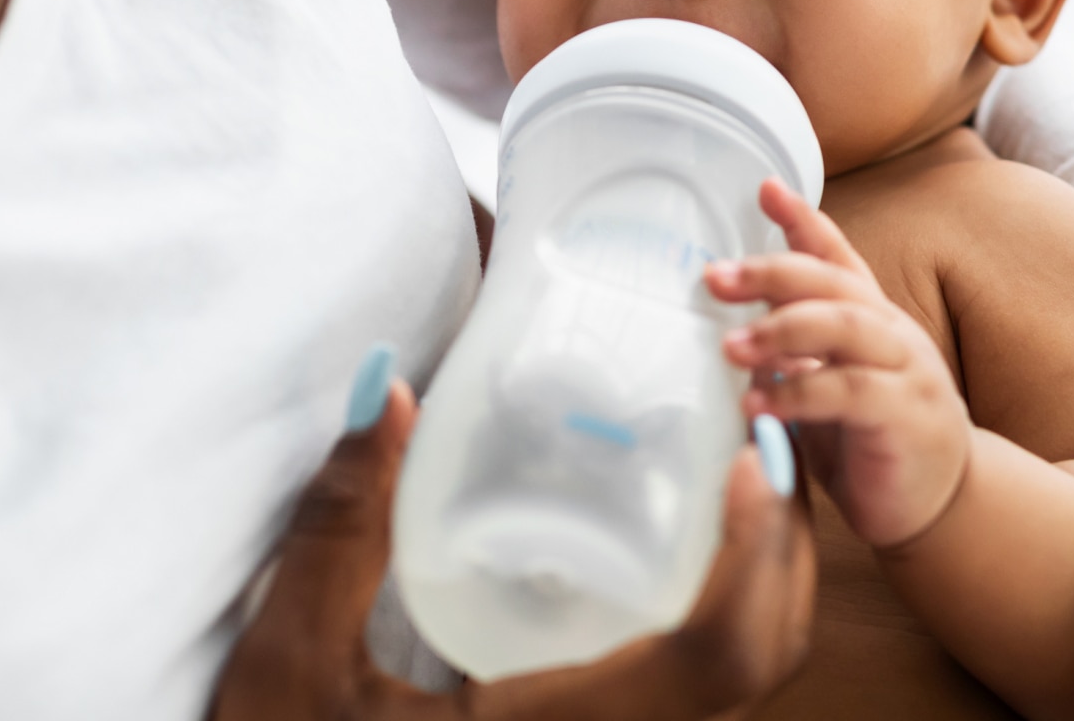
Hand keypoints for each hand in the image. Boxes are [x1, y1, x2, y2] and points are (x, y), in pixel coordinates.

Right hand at [212, 352, 816, 720]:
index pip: (711, 658)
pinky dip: (731, 603)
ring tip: (737, 464)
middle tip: (760, 433)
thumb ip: (340, 528)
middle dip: (782, 545)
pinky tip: (688, 534)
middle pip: (759, 662)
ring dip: (766, 571)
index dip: (753, 552)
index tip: (751, 452)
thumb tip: (392, 390)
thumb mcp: (290, 668)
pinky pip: (709, 683)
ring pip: (746, 677)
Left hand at [706, 178, 971, 549]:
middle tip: (715, 278)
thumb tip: (737, 315)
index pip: (836, 256)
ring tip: (730, 347)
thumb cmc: (871, 438)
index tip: (765, 188)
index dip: (803, 220)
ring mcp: (906, 370)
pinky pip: (850, 391)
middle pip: (831, 283)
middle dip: (770, 273)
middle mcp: (892, 332)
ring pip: (842, 327)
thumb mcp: (830, 380)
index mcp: (872, 317)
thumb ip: (798, 346)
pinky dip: (800, 393)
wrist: (943, 506)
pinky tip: (760, 404)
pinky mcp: (906, 415)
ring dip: (780, 332)